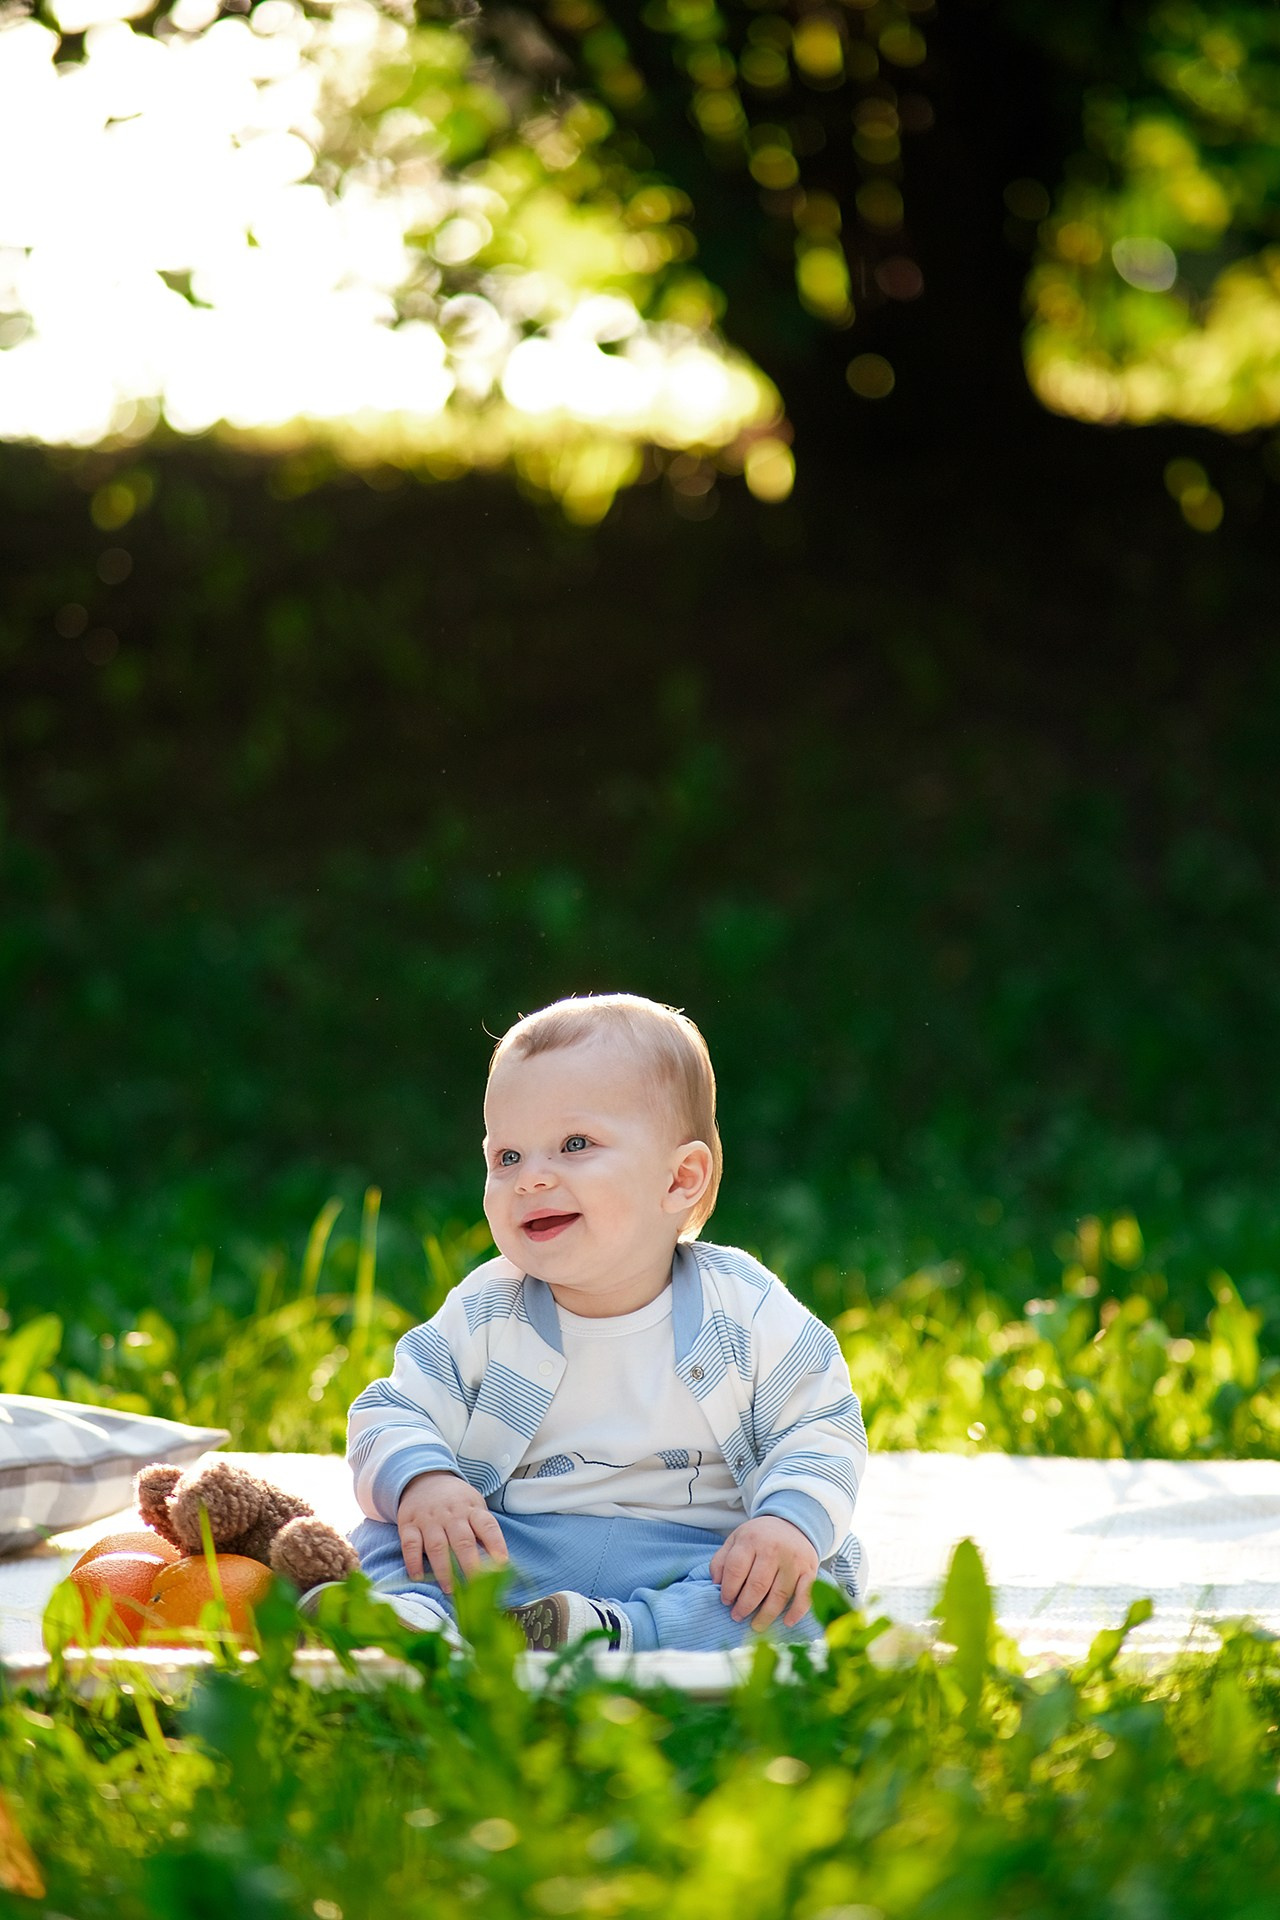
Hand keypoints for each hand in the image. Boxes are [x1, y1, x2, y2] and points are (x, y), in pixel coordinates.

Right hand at [396, 1471, 508, 1593]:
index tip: (503, 1565)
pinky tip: (418, 1576)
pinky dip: (413, 1561)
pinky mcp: (408, 1524)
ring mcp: (429, 1519)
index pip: (488, 1526)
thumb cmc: (456, 1501)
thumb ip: (483, 1532)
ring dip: (444, 1570)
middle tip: (476, 1587)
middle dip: (470, 1565)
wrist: (424, 1478)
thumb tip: (497, 1565)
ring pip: (437, 1546)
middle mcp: (451, 1514)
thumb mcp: (474, 1506)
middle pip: (463, 1541)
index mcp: (472, 1510)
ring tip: (450, 1589)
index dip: (497, 1545)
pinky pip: (410, 1544)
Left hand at [709, 1516, 818, 1631]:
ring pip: (779, 1594)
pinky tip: (787, 1622)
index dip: (728, 1589)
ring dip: (766, 1615)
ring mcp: (793, 1561)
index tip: (726, 1602)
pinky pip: (805, 1594)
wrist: (793, 1523)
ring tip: (756, 1625)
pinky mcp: (810, 1570)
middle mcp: (773, 1549)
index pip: (736, 1569)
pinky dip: (796, 1611)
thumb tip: (716, 1584)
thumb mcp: (736, 1539)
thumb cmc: (759, 1537)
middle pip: (757, 1585)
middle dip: (745, 1606)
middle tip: (737, 1617)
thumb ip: (722, 1560)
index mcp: (751, 1540)